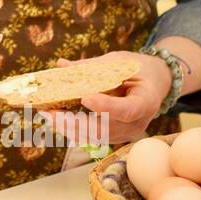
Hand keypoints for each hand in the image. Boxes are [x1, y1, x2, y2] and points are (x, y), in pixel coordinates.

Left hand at [45, 52, 171, 146]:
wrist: (154, 84)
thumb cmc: (138, 69)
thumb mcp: (120, 62)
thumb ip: (92, 66)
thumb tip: (61, 64)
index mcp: (146, 101)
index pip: (127, 109)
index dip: (106, 107)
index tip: (85, 98)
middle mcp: (137, 123)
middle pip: (106, 129)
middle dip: (75, 122)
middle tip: (50, 111)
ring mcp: (125, 133)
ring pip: (95, 137)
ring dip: (68, 128)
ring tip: (46, 114)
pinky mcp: (113, 136)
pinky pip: (91, 137)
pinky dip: (71, 129)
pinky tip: (54, 118)